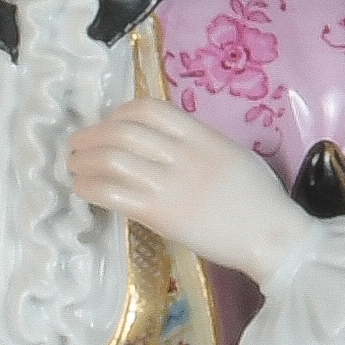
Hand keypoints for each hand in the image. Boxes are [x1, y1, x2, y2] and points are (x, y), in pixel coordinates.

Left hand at [66, 102, 312, 284]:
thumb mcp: (230, 154)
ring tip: (74, 167)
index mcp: (202, 135)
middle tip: (77, 146)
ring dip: (84, 161)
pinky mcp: (160, 214)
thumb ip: (197, 144)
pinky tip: (82, 190)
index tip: (107, 124)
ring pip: (112, 159)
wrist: (270, 234)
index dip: (117, 113)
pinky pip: (112, 193)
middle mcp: (183, 154)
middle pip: (122, 131)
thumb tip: (161, 144)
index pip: (149, 109)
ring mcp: (170, 184)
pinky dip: (89, 188)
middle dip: (91, 136)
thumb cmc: (256, 198)